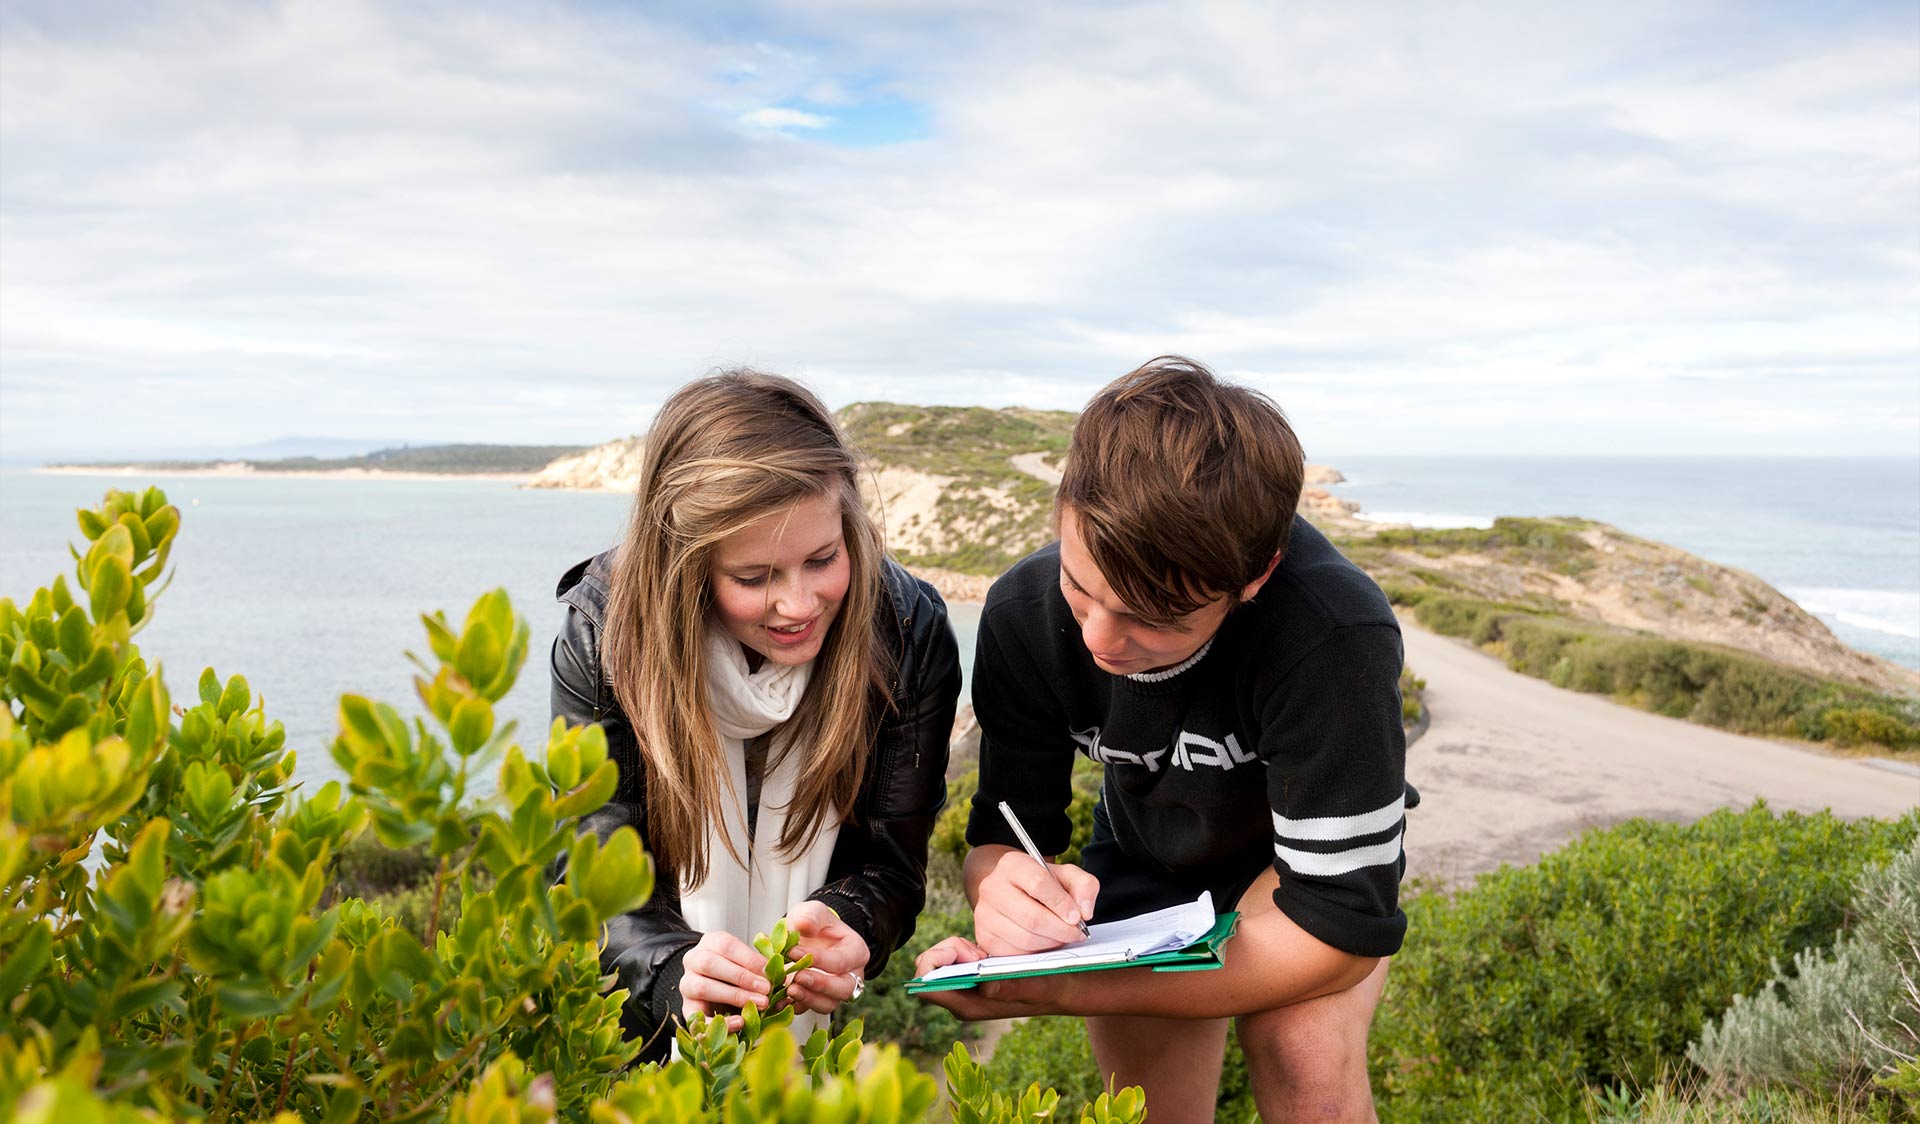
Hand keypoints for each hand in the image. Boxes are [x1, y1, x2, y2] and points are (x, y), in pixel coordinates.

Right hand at [680, 930, 771, 1031]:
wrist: (713, 989)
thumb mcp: (747, 963)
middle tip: (766, 989)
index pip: (726, 945)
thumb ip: (762, 968)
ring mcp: (687, 985)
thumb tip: (785, 979)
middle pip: (710, 963)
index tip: (770, 970)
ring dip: (734, 996)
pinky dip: (718, 1021)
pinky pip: (696, 1016)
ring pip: (702, 987)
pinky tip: (738, 1023)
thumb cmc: (734, 973)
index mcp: (710, 943)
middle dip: (742, 977)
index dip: (749, 958)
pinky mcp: (686, 1008)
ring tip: (758, 1004)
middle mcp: (694, 961)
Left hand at [783, 900, 870, 1015]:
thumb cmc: (814, 923)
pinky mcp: (818, 1000)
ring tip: (789, 990)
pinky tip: (780, 1000)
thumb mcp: (813, 911)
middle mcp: (851, 975)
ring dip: (809, 999)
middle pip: (843, 989)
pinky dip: (796, 1007)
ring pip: (829, 1004)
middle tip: (797, 977)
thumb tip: (804, 925)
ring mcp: (835, 991)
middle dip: (819, 985)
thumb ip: (811, 916)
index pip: (841, 961)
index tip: (793, 951)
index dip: (818, 959)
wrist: (805, 935)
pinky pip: (811, 1010)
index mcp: (856, 952)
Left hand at [911, 935, 1068, 1020]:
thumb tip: (984, 986)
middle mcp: (960, 998)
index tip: (958, 953)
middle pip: (928, 971)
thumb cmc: (1047, 989)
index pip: (926, 988)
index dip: (933, 965)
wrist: (1058, 989)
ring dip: (956, 948)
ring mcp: (964, 987)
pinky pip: (951, 957)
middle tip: (976, 951)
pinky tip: (985, 952)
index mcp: (967, 1006)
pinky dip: (964, 948)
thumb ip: (1010, 988)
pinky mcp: (971, 976)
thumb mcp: (1034, 987)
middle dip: (945, 952)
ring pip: (938, 961)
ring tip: (982, 952)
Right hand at [970, 846, 1099, 955]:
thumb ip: (1084, 886)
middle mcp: (991, 887)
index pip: (1038, 882)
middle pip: (1031, 916)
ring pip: (1025, 938)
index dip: (1061, 903)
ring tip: (1062, 937)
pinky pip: (1015, 953)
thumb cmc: (1042, 884)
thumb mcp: (1066, 875)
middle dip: (1060, 930)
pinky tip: (1044, 942)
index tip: (1076, 916)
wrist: (1012, 892)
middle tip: (1075, 933)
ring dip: (1051, 943)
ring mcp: (984, 914)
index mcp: (1012, 864)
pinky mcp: (983, 937)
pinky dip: (1035, 953)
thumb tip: (1085, 911)